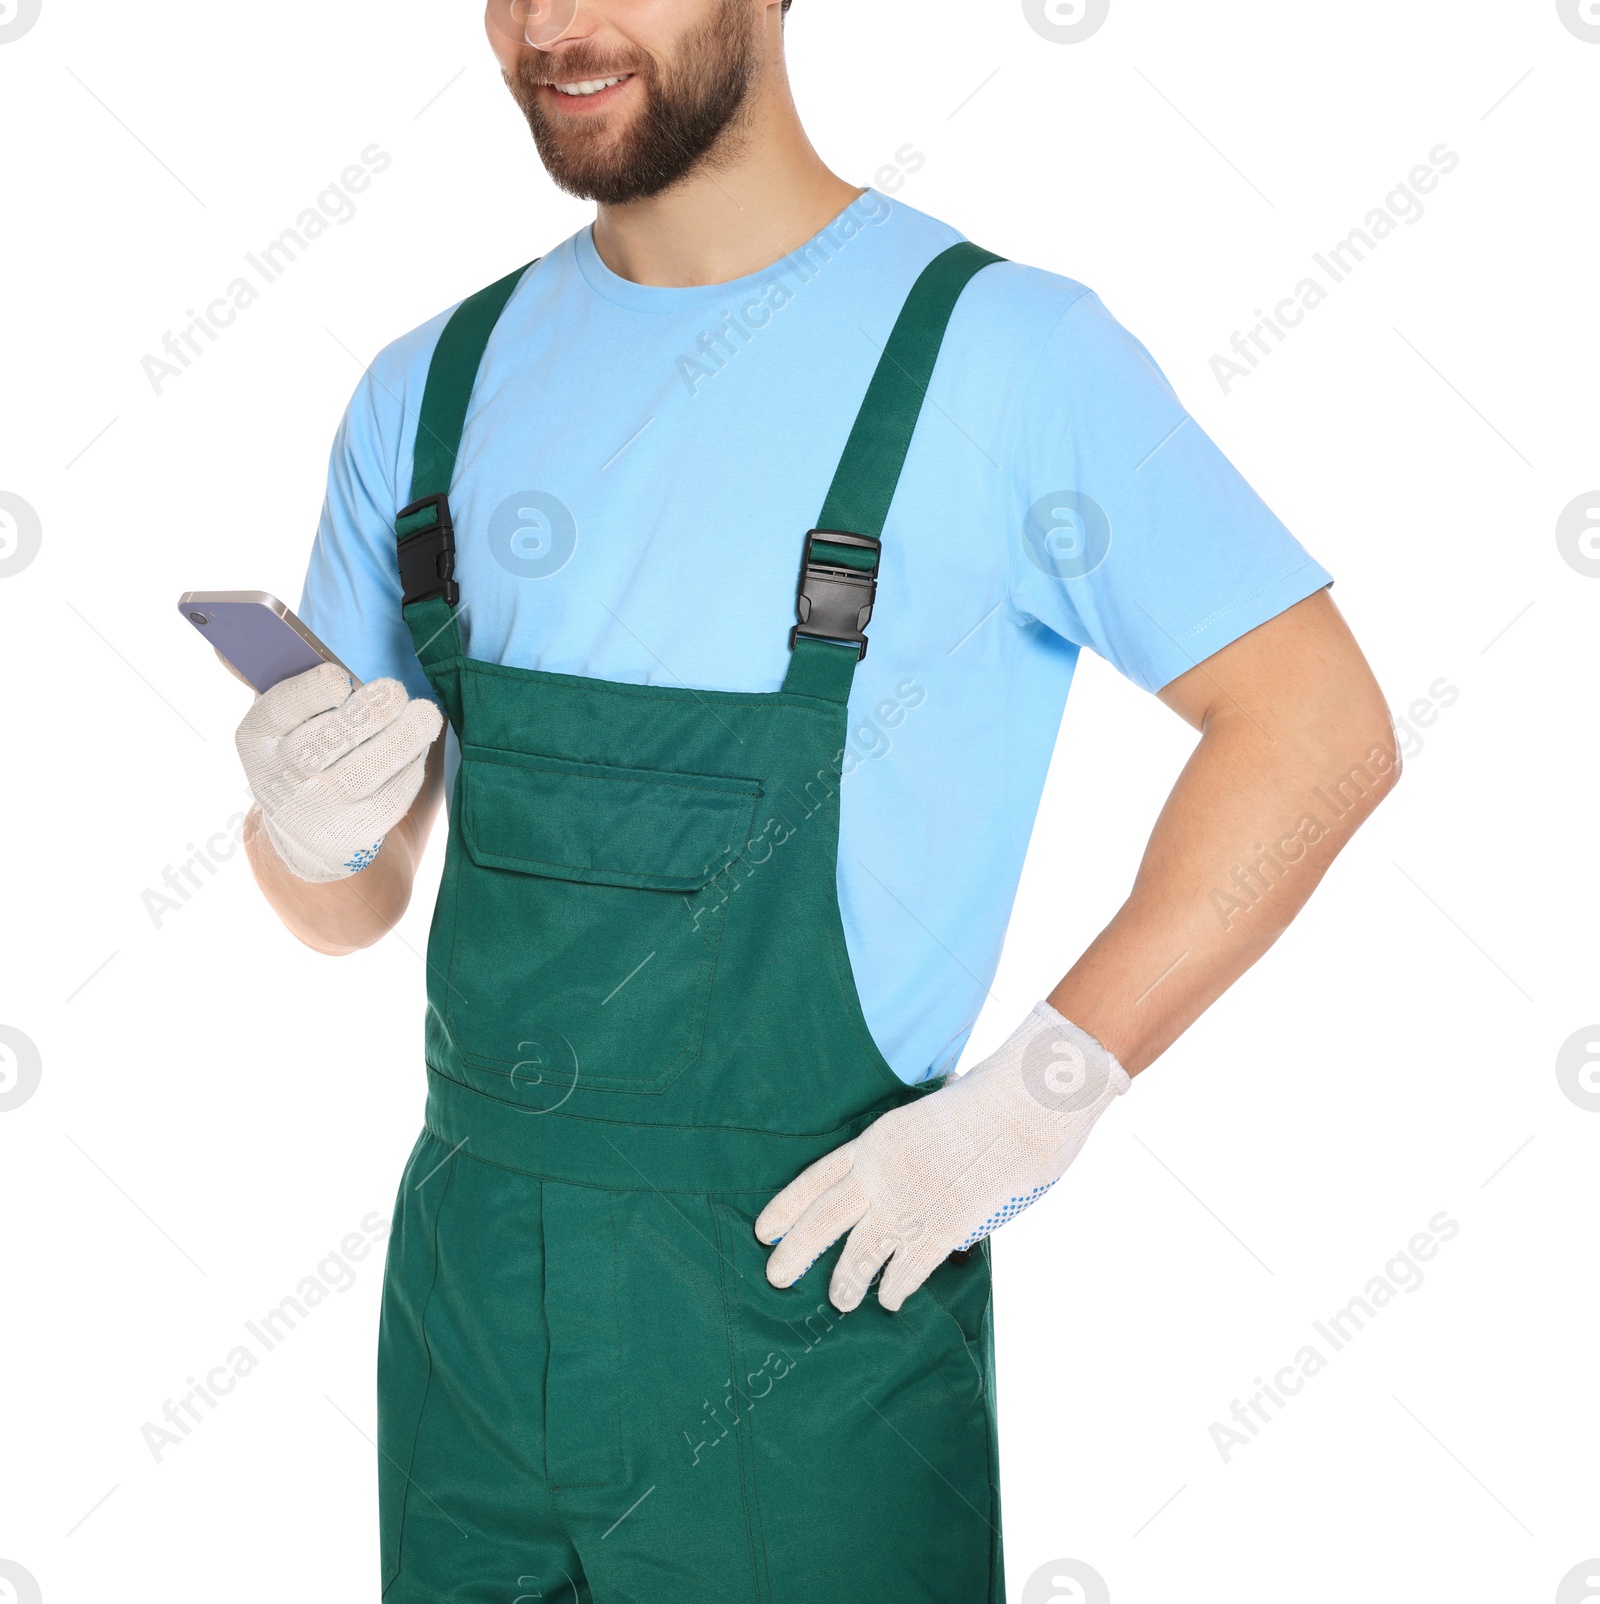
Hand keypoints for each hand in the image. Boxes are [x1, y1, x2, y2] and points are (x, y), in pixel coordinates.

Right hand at [236, 662, 441, 883]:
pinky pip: (392, 796)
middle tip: (396, 690)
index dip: (314, 690)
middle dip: (371, 710)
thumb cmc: (301, 749)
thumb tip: (245, 634)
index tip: (341, 678)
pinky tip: (418, 747)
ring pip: (368, 768)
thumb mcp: (280, 718)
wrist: (306, 827)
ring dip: (405, 736)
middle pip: (331, 737)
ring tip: (426, 714)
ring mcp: (319, 807)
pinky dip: (411, 768)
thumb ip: (273, 675)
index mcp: (258, 736)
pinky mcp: (356, 830)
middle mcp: (283, 775)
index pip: (282, 707)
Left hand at [756, 1002, 1129, 1311]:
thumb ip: (903, 1149)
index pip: (816, 1178)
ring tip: (840, 1300)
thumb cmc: (983, 1105)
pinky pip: (906, 1269)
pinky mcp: (940, 1228)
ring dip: (847, 1281)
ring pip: (861, 1253)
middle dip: (797, 1252)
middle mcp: (881, 1175)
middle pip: (824, 1220)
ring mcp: (908, 1203)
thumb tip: (898, 1168)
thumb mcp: (923, 1116)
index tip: (764, 1230)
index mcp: (874, 1141)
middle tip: (776, 1278)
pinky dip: (894, 1287)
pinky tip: (888, 1300)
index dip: (787, 1206)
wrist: (1021, 1109)